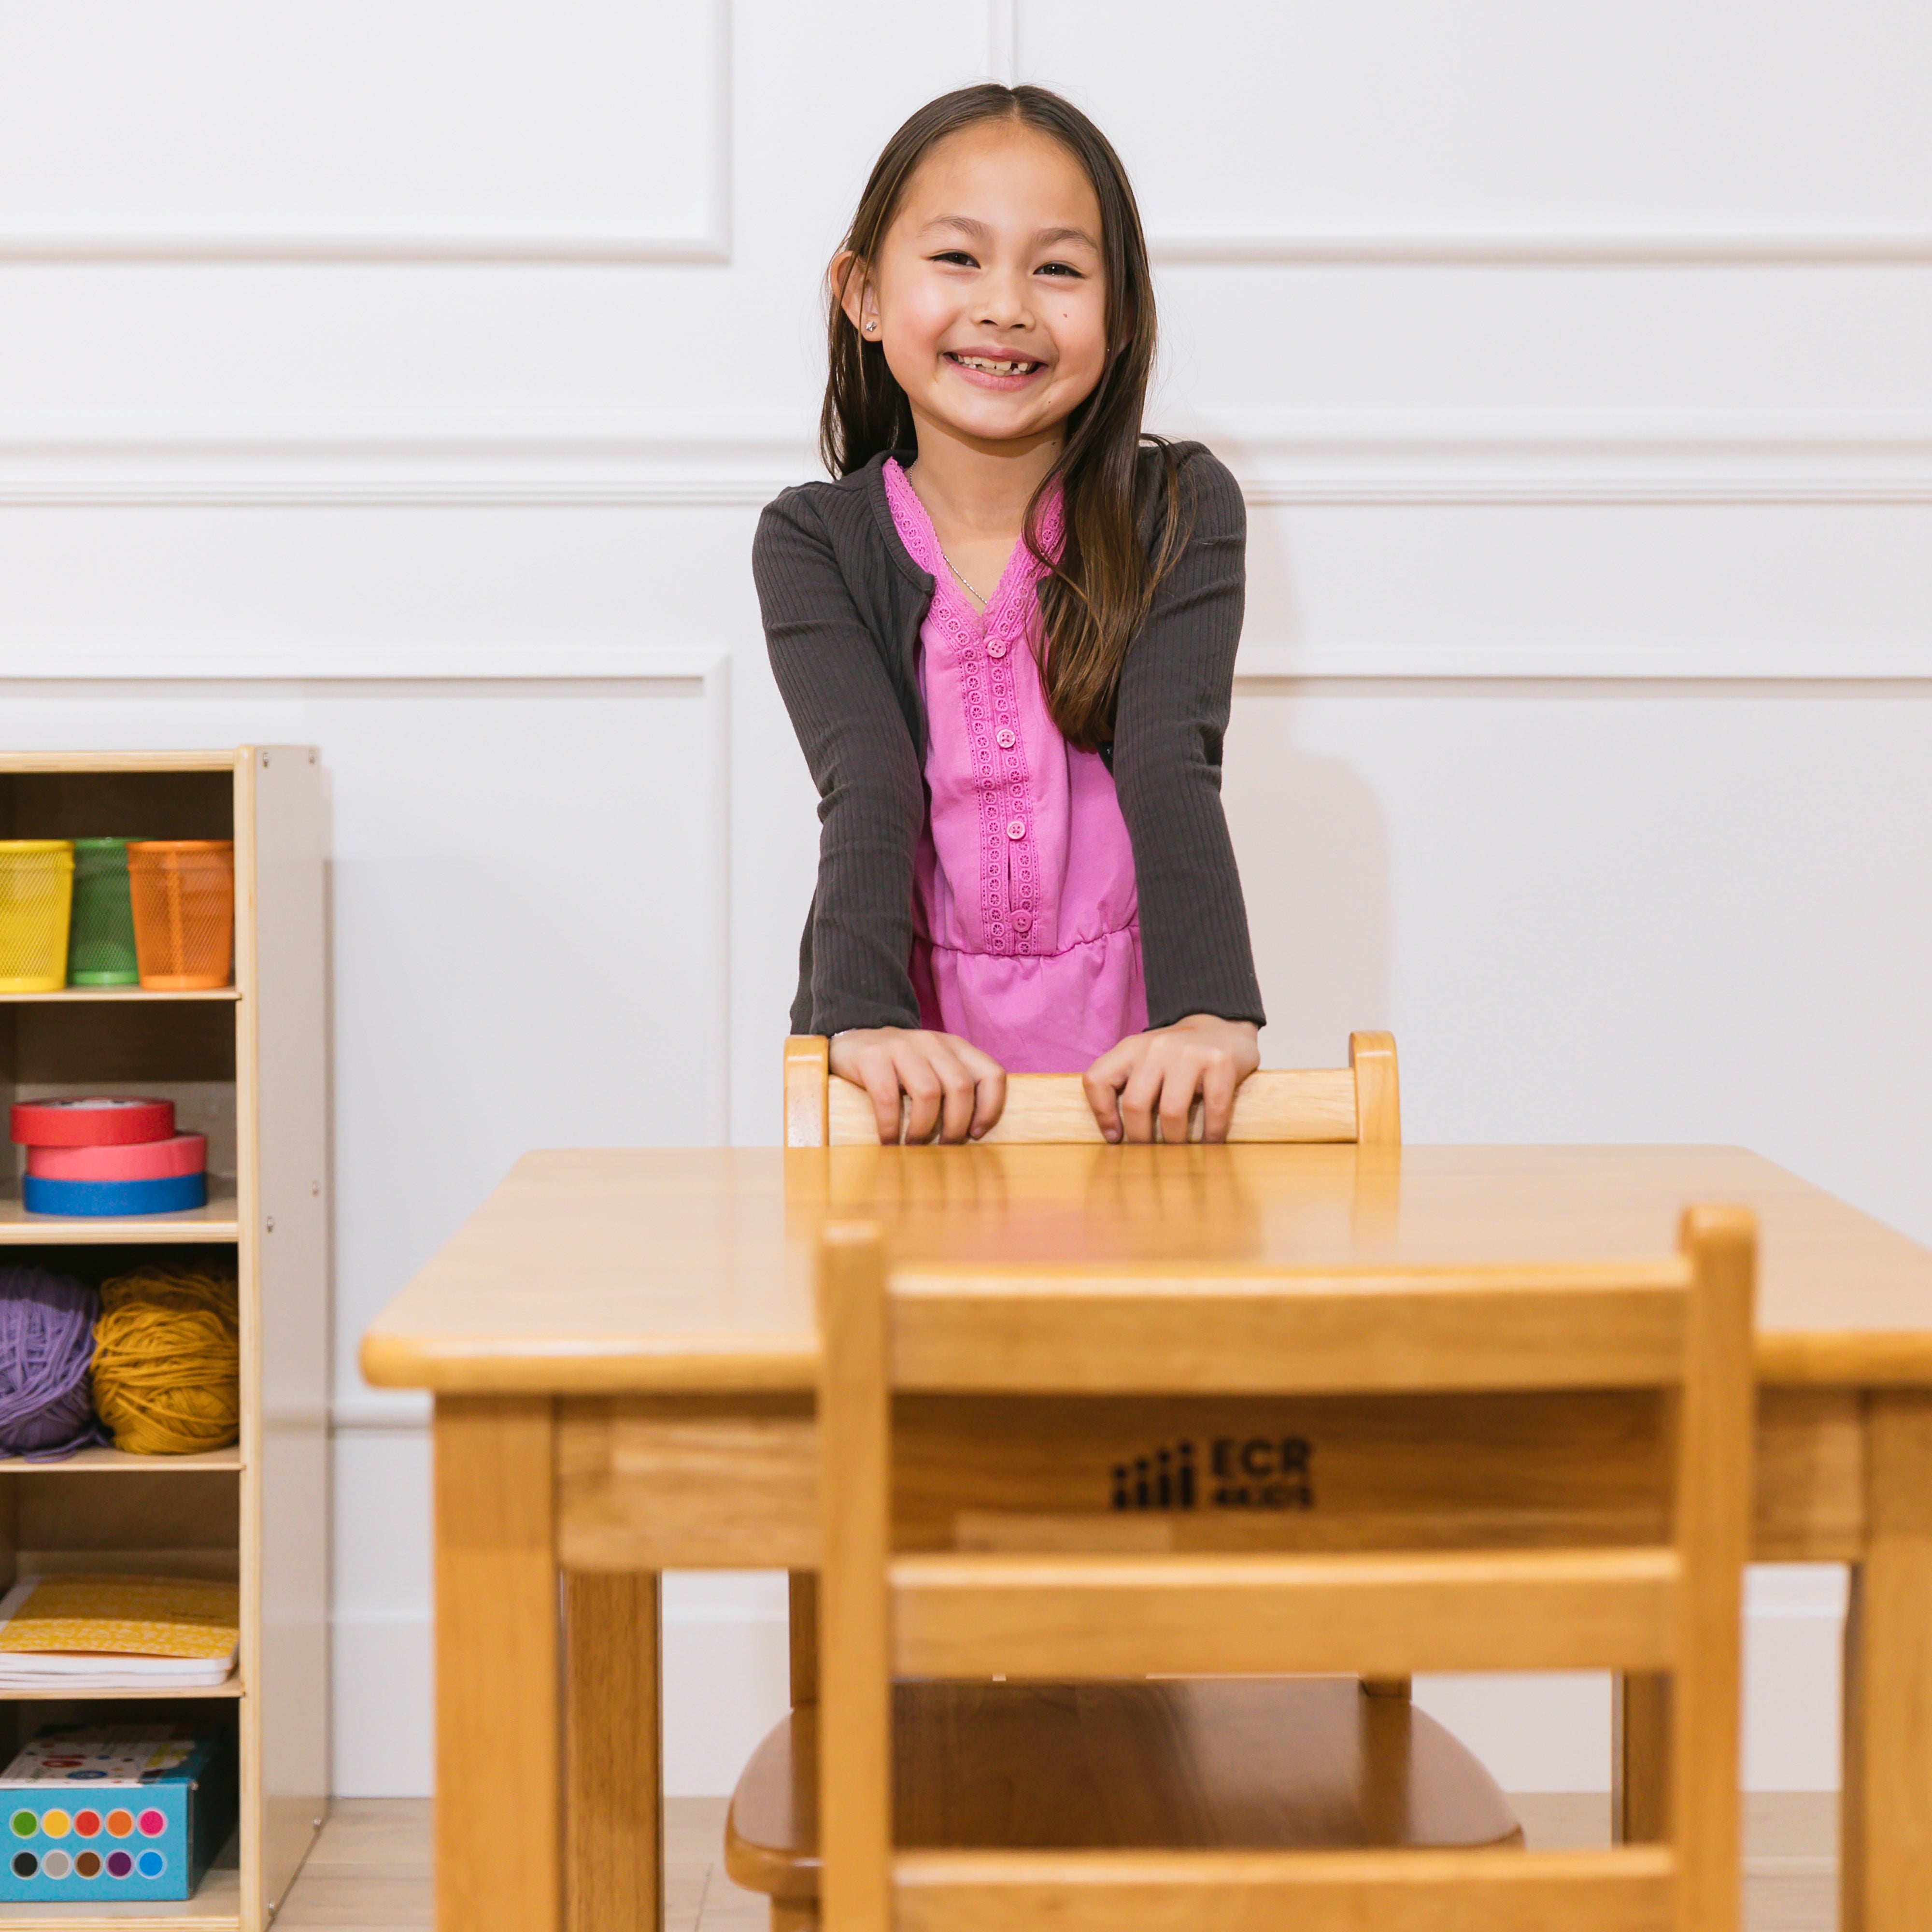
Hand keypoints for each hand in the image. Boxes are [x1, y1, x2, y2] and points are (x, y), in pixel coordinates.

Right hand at [829, 1028, 1007, 1144]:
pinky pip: (887, 1097)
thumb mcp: (935, 1069)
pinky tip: (889, 1141)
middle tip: (944, 1147)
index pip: (992, 1074)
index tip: (976, 1133)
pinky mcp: (872, 1056)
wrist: (853, 1042)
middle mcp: (933, 1042)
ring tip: (915, 1146)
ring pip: (928, 1093)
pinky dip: (891, 1126)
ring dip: (923, 1128)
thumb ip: (954, 1089)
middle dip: (955, 1126)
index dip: (990, 1108)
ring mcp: (902, 1046)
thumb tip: (973, 1136)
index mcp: (956, 1047)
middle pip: (960, 1087)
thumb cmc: (901, 1068)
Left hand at [1083, 1015, 1260, 1144]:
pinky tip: (1210, 1142)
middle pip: (1135, 1104)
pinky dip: (1211, 1134)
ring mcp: (1188, 1052)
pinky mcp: (1219, 1061)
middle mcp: (1156, 1047)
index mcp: (1130, 1048)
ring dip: (1175, 1141)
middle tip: (1150, 1154)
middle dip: (1141, 1138)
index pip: (1097, 1080)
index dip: (1101, 1114)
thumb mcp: (1145, 1061)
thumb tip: (1115, 1138)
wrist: (1222, 1028)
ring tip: (1178, 1151)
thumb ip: (1128, 1086)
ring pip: (1171, 1111)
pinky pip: (1213, 1109)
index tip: (1115, 1138)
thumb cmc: (1178, 1057)